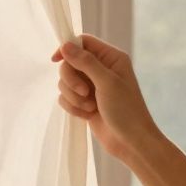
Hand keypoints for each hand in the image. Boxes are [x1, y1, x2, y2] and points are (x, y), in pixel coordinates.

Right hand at [51, 34, 159, 160]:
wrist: (131, 142)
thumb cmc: (126, 110)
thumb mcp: (107, 82)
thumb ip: (85, 62)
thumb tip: (65, 45)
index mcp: (111, 58)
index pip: (83, 42)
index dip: (67, 48)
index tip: (55, 60)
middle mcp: (101, 69)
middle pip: (70, 62)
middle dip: (72, 79)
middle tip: (84, 92)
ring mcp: (92, 86)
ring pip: (65, 82)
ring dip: (73, 96)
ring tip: (90, 107)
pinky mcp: (85, 102)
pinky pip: (66, 97)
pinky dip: (73, 107)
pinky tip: (87, 115)